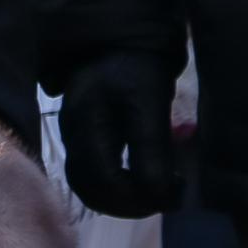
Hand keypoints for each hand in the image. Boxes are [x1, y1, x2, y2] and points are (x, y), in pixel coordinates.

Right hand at [60, 51, 181, 217]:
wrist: (117, 42)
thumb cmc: (137, 69)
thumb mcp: (150, 103)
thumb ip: (152, 149)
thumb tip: (161, 195)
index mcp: (85, 124)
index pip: (104, 182)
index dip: (140, 198)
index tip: (176, 192)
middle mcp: (72, 136)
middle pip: (91, 191)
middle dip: (131, 204)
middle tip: (168, 197)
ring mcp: (73, 139)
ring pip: (89, 188)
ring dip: (124, 199)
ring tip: (158, 191)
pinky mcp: (81, 140)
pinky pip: (93, 176)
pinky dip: (118, 187)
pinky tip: (143, 177)